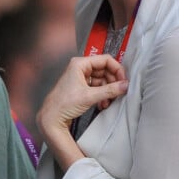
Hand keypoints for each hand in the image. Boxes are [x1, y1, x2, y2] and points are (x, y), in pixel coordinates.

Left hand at [37, 54, 128, 170]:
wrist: (52, 118)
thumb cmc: (64, 104)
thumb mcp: (90, 96)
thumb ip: (109, 90)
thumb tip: (125, 85)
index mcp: (80, 64)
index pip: (105, 60)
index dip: (117, 69)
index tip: (124, 80)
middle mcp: (81, 68)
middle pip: (105, 70)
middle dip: (113, 82)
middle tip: (119, 92)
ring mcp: (82, 77)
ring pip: (103, 80)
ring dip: (108, 91)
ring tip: (109, 101)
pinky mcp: (83, 87)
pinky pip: (98, 87)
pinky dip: (103, 95)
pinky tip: (103, 104)